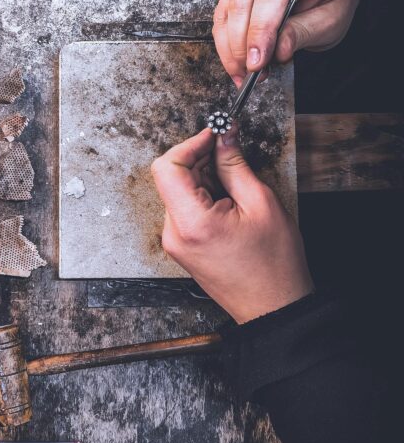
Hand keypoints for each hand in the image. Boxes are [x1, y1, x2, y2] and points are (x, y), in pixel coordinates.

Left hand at [151, 126, 312, 323]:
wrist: (273, 307)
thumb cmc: (274, 265)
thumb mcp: (261, 203)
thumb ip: (235, 164)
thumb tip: (223, 136)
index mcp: (191, 222)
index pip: (168, 166)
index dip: (191, 143)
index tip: (214, 135)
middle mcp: (175, 233)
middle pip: (172, 176)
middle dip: (200, 159)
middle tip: (231, 152)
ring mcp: (176, 241)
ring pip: (179, 190)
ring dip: (205, 178)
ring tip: (237, 188)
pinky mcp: (182, 245)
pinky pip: (185, 208)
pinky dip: (204, 195)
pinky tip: (230, 203)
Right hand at [212, 0, 359, 81]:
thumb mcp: (332, 20)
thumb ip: (303, 33)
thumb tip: (278, 52)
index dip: (259, 31)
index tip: (256, 62)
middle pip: (242, 0)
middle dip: (241, 43)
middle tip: (251, 72)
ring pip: (227, 9)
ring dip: (230, 46)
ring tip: (243, 72)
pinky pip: (223, 13)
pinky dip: (226, 41)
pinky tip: (236, 60)